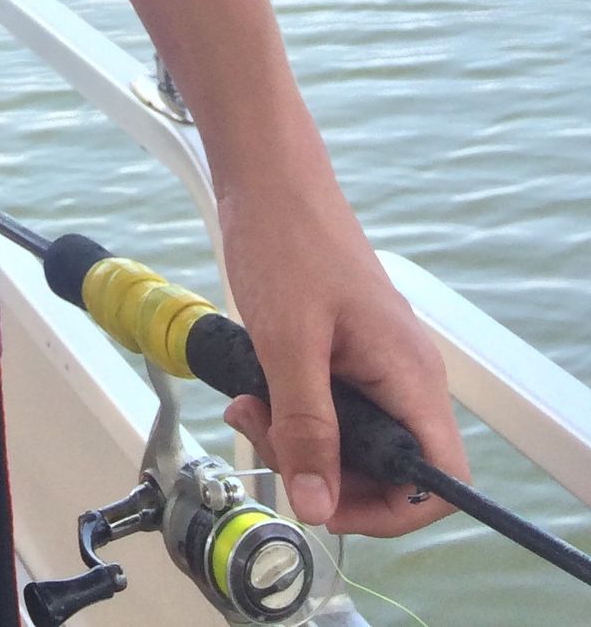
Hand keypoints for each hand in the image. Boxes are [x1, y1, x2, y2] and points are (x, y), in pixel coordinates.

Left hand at [215, 179, 469, 537]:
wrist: (268, 178)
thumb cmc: (286, 239)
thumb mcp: (288, 343)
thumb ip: (305, 426)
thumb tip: (316, 502)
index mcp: (409, 376)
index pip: (436, 479)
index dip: (387, 509)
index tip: (325, 500)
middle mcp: (403, 374)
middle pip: (385, 466)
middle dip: (323, 468)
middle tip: (269, 436)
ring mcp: (376, 361)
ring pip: (350, 437)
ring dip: (298, 436)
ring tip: (251, 406)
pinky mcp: (346, 349)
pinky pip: (330, 403)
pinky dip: (291, 408)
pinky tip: (255, 389)